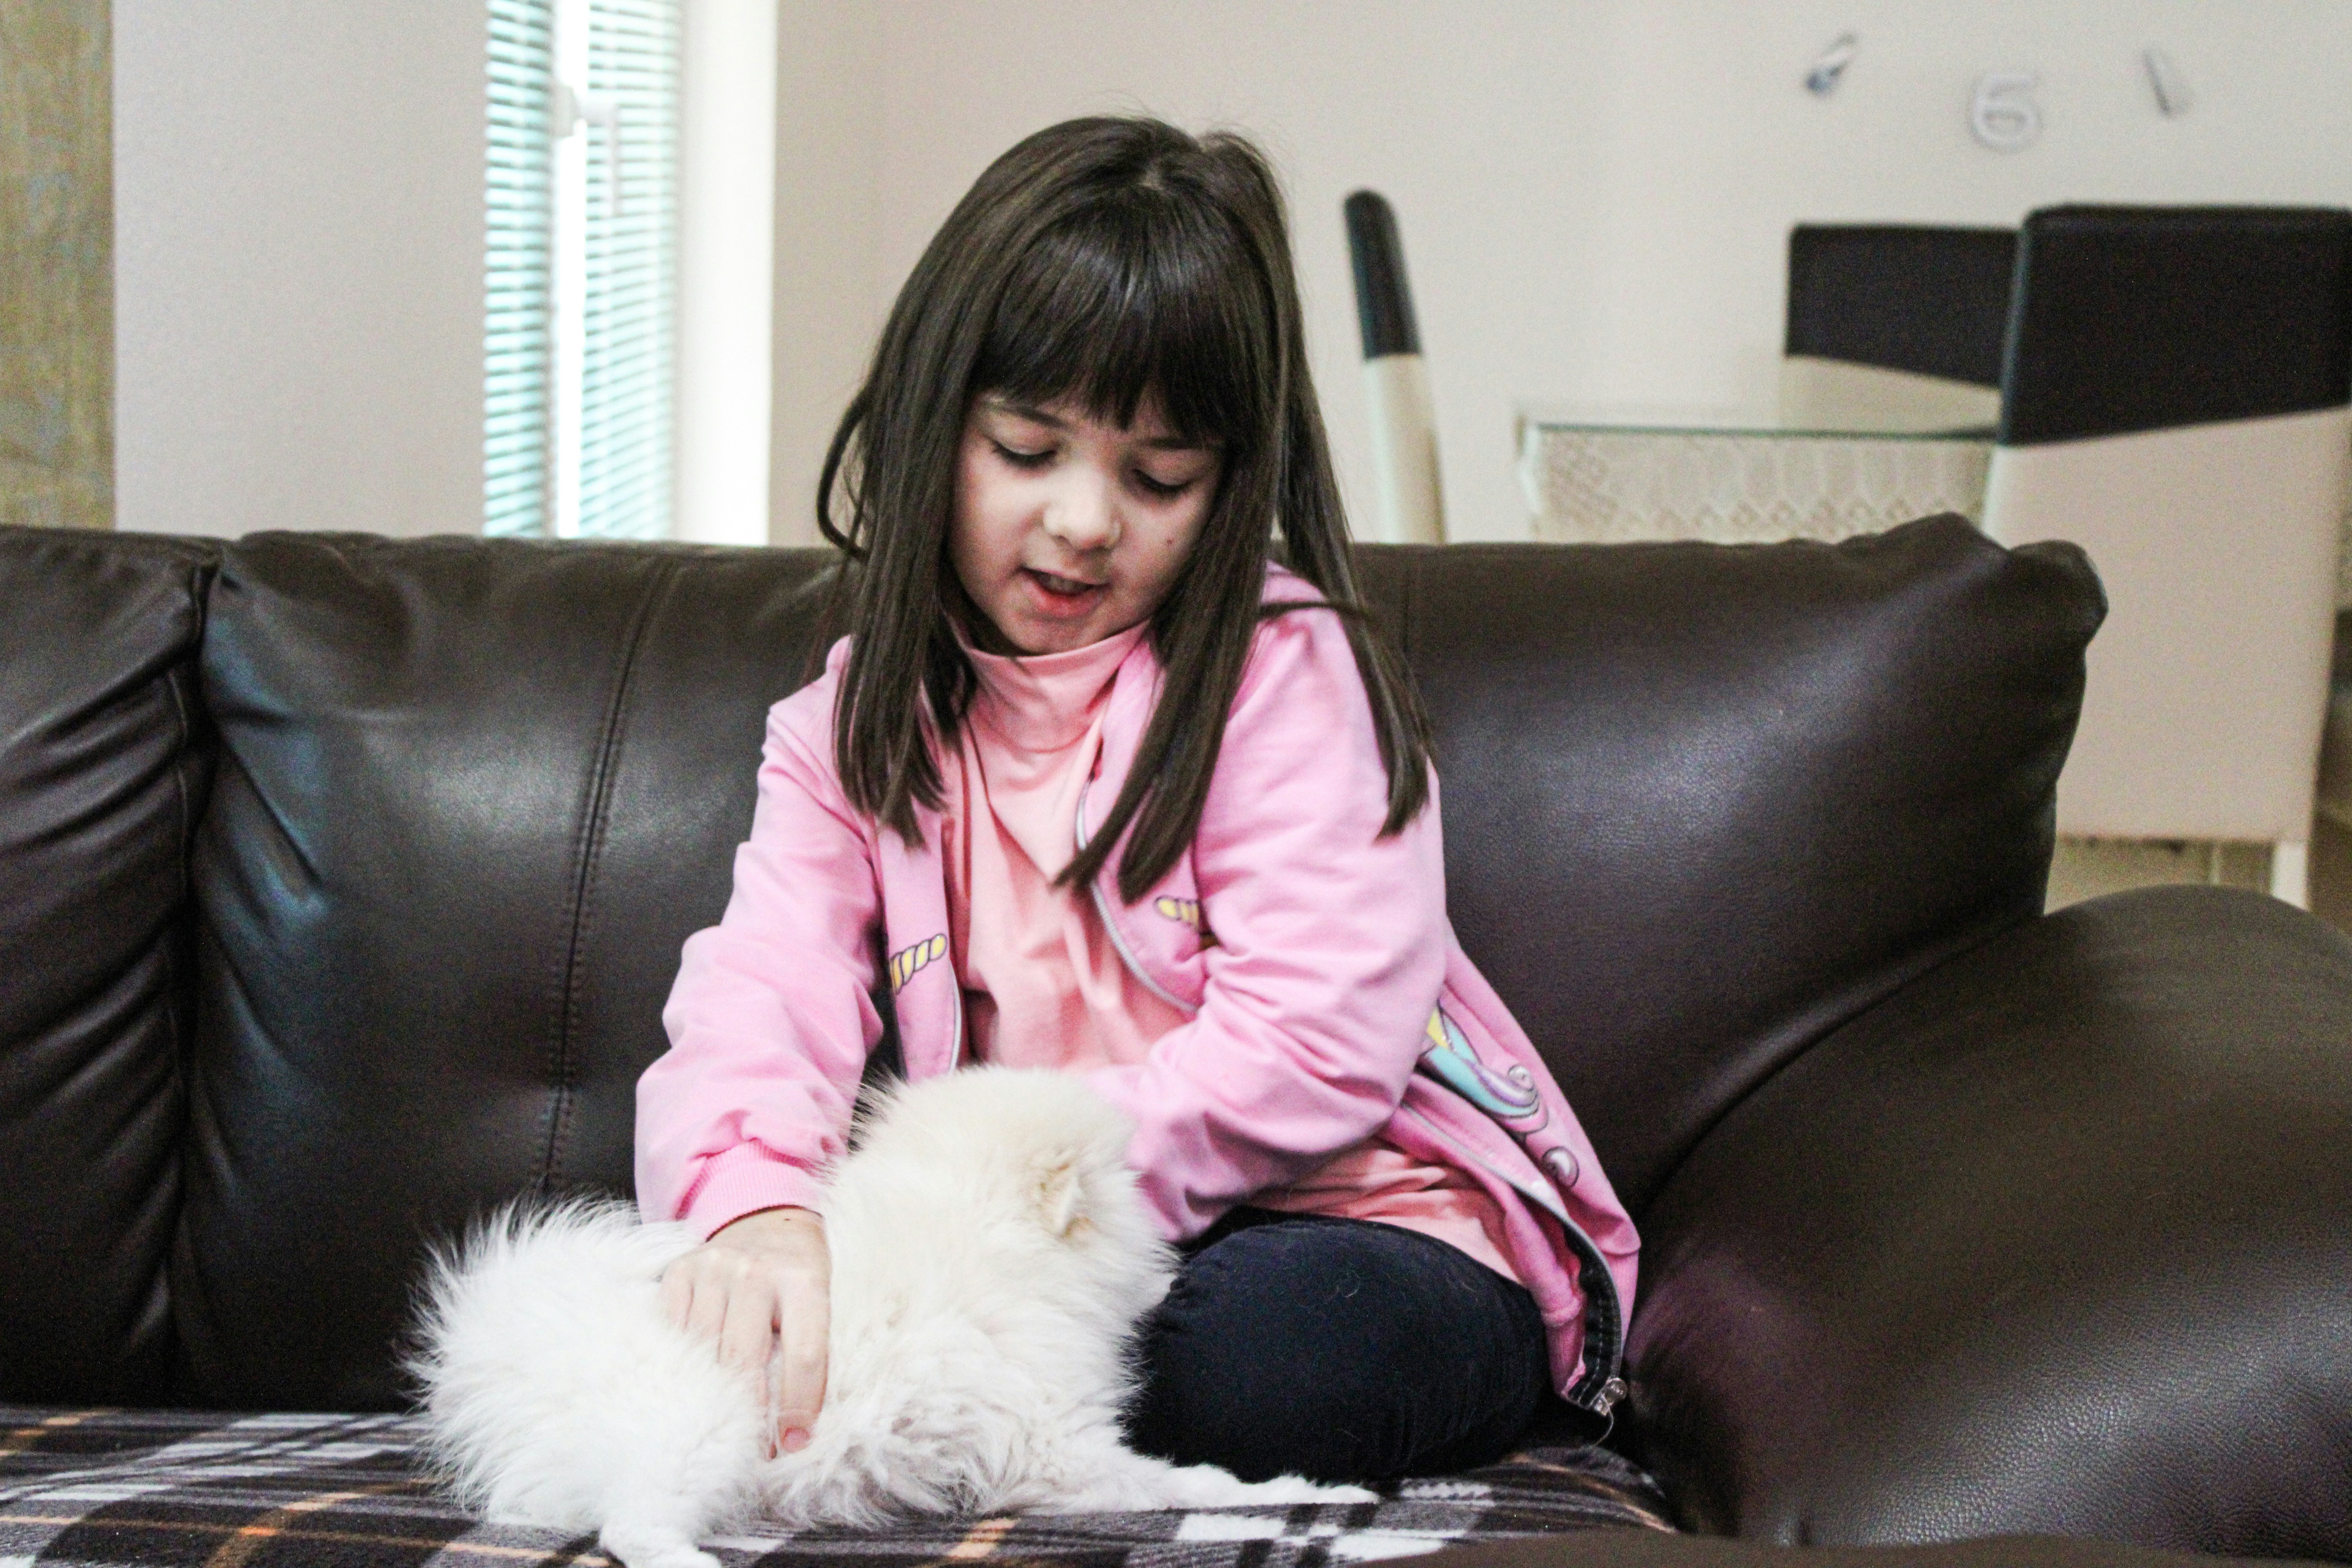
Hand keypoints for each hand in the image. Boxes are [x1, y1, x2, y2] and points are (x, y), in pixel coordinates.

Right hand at [659, 1206, 829, 1457]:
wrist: (767, 1221)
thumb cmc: (797, 1276)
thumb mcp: (819, 1303)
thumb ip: (808, 1354)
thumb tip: (795, 1431)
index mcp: (804, 1280)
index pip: (804, 1353)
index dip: (799, 1405)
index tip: (793, 1444)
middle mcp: (756, 1271)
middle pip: (745, 1357)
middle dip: (749, 1412)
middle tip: (752, 1449)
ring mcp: (713, 1268)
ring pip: (703, 1349)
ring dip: (710, 1393)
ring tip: (717, 1423)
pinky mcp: (680, 1270)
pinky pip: (672, 1329)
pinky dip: (679, 1362)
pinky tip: (687, 1384)